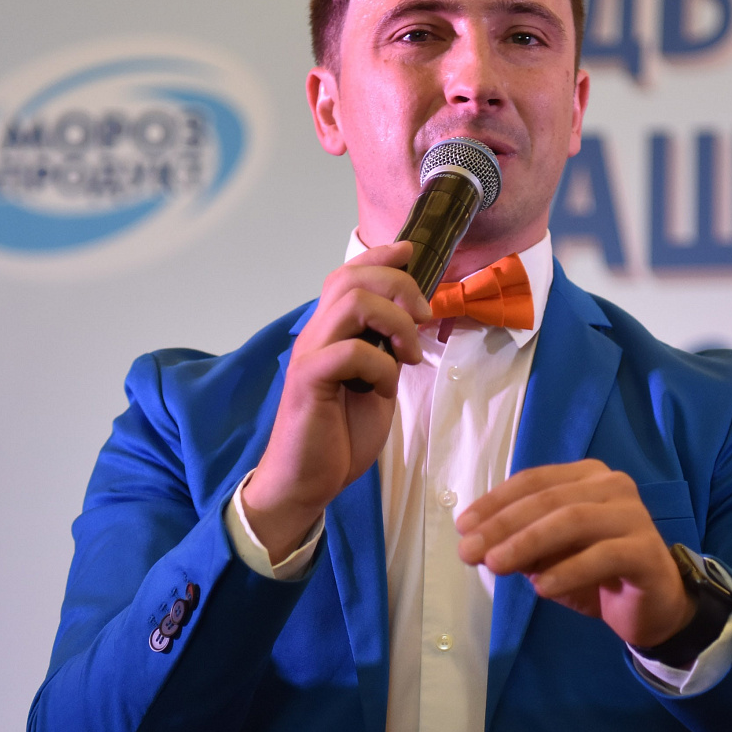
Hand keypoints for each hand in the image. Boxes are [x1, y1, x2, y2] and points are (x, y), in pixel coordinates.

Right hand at [243, 242, 429, 561]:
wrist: (307, 481)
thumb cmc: (339, 434)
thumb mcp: (375, 383)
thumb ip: (386, 350)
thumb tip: (411, 322)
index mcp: (330, 332)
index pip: (348, 275)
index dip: (380, 256)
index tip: (412, 250)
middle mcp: (316, 334)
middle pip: (353, 278)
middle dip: (398, 284)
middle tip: (424, 316)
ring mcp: (309, 355)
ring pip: (352, 303)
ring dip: (394, 321)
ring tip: (410, 353)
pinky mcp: (308, 380)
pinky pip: (350, 352)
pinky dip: (380, 366)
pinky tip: (384, 389)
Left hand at [455, 459, 694, 648]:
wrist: (653, 606)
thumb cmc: (596, 573)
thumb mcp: (549, 557)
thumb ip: (520, 544)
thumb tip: (477, 543)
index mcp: (587, 476)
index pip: (534, 481)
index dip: (495, 502)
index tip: (463, 527)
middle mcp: (612, 486)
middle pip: (549, 499)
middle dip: (503, 524)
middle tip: (469, 551)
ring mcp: (633, 515)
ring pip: (573, 520)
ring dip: (528, 543)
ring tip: (496, 565)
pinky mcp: (646, 550)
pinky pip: (603, 555)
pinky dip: (568, 570)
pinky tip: (541, 589)